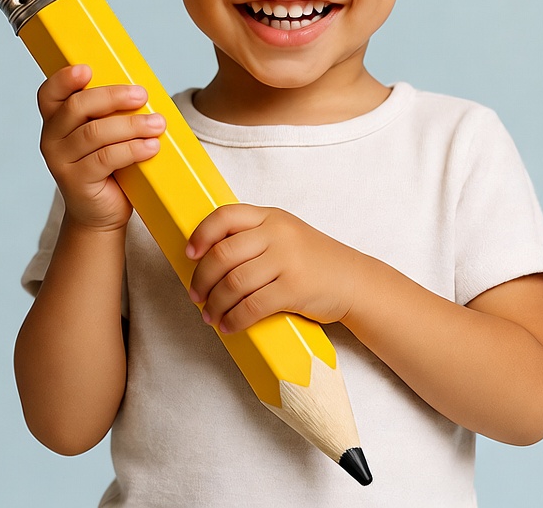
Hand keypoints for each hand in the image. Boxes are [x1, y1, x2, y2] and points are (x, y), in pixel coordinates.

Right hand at [37, 65, 165, 231]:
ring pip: (95, 133)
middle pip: (77, 107)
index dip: (64, 79)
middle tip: (142, 95)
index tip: (87, 69)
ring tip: (157, 124)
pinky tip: (151, 147)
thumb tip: (142, 91)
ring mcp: (60, 161)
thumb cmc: (108, 166)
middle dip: (113, 97)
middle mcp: (51, 138)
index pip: (50, 93)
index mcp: (56, 119)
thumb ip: (111, 112)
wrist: (101, 212)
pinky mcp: (76, 181)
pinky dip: (132, 150)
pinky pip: (105, 158)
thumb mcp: (107, 134)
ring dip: (131, 125)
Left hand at [185, 205, 357, 332]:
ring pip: (233, 283)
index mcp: (271, 216)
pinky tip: (229, 326)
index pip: (225, 216)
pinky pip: (252, 306)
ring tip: (210, 315)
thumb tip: (207, 257)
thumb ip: (254, 236)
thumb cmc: (313, 260)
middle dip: (201, 279)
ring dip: (215, 304)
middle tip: (195, 295)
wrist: (353, 280)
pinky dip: (234, 319)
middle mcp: (277, 233)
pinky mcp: (294, 288)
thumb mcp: (286, 234)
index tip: (189, 254)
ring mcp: (286, 260)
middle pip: (223, 254)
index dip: (201, 235)